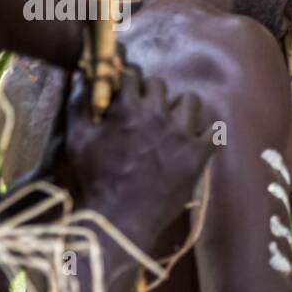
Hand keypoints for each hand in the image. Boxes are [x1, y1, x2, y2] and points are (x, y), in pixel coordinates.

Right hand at [65, 64, 211, 248]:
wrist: (121, 218)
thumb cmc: (95, 179)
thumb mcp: (78, 139)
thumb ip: (78, 103)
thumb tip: (81, 74)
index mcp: (128, 108)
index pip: (133, 73)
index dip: (128, 78)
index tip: (127, 88)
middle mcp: (158, 115)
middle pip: (160, 85)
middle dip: (151, 93)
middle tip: (144, 110)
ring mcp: (182, 134)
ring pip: (190, 101)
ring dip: (179, 108)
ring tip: (170, 122)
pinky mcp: (199, 153)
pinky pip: (214, 130)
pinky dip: (205, 132)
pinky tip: (194, 138)